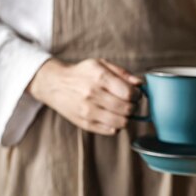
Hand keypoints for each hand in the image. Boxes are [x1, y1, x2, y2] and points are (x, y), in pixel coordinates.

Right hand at [27, 58, 141, 134]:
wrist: (55, 84)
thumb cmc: (82, 73)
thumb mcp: (101, 64)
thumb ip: (123, 73)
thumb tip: (141, 84)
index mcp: (99, 77)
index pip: (129, 93)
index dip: (137, 95)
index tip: (135, 94)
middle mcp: (92, 95)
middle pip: (127, 109)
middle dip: (134, 107)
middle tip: (130, 103)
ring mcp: (88, 111)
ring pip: (121, 123)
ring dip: (127, 118)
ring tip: (122, 110)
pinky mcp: (85, 124)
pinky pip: (110, 131)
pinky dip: (116, 126)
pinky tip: (112, 116)